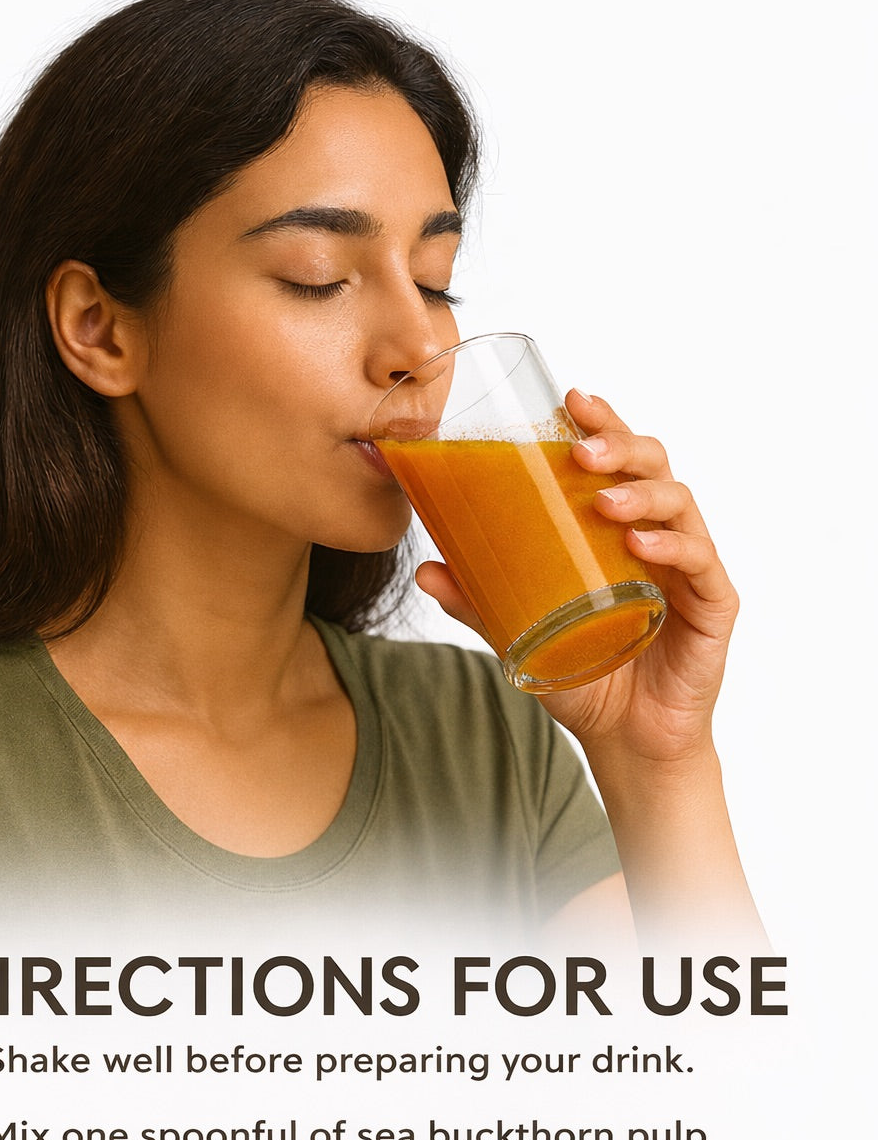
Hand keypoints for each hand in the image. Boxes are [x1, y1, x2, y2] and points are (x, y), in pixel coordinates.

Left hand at [415, 388, 739, 766]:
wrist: (626, 741)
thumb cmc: (584, 674)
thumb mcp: (521, 632)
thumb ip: (479, 600)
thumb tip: (425, 568)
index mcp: (620, 528)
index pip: (619, 458)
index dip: (603, 422)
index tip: (571, 398)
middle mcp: (660, 535)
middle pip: (653, 463)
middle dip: (619, 444)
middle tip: (580, 449)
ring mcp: (691, 567)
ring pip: (678, 503)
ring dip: (640, 493)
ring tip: (603, 501)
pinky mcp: (714, 604)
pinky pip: (700, 561)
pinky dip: (672, 546)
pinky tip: (640, 546)